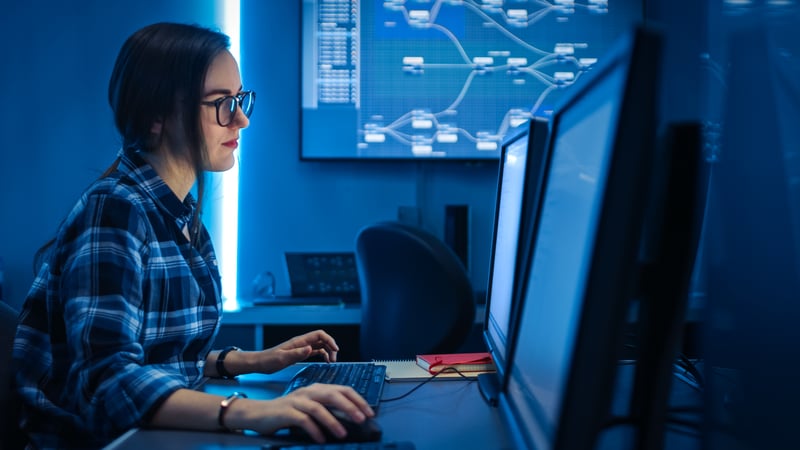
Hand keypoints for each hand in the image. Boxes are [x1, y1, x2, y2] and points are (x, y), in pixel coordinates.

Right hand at [229, 384, 374, 442]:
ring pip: (319, 408)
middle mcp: (308, 392)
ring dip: (333, 422)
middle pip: (333, 395)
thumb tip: (350, 419)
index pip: (342, 389)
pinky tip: (321, 439)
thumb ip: (326, 409)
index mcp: (317, 389)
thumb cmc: (287, 412)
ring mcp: (297, 401)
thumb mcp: (309, 407)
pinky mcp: (287, 412)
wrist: (259, 413)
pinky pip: (303, 420)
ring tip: (342, 434)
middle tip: (362, 419)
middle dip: (350, 407)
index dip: (357, 400)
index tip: (369, 412)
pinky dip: (314, 430)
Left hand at [255, 329, 339, 372]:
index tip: (335, 350)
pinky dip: (322, 355)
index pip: (319, 335)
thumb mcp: (282, 359)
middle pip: (322, 339)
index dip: (329, 340)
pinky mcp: (300, 353)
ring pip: (320, 345)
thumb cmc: (268, 361)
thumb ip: (297, 354)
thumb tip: (311, 349)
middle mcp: (302, 343)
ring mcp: (301, 348)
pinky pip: (315, 351)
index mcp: (299, 341)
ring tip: (331, 362)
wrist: (260, 363)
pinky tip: (324, 361)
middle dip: (331, 347)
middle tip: (333, 360)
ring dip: (328, 351)